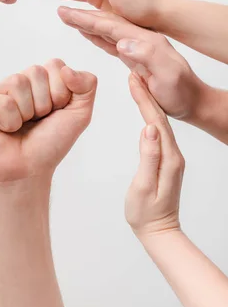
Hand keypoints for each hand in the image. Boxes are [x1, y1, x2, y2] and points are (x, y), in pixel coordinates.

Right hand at [0, 59, 96, 183]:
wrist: (29, 170)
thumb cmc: (50, 143)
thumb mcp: (80, 114)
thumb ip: (87, 85)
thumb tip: (66, 69)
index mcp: (40, 80)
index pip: (55, 65)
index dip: (61, 93)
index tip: (55, 112)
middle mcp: (18, 82)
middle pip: (36, 71)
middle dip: (44, 103)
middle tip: (36, 121)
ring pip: (18, 83)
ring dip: (26, 113)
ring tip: (21, 126)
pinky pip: (2, 102)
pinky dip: (9, 122)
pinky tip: (4, 130)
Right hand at [57, 6, 205, 120]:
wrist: (192, 101)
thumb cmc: (182, 92)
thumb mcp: (168, 75)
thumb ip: (147, 56)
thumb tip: (123, 42)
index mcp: (145, 42)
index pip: (110, 26)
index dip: (87, 19)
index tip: (67, 12)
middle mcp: (139, 41)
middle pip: (105, 24)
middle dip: (82, 16)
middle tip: (60, 10)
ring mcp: (135, 49)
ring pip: (106, 32)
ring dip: (86, 23)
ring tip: (68, 15)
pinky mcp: (133, 59)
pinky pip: (110, 43)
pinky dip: (95, 35)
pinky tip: (87, 32)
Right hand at [125, 74, 184, 237]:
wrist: (159, 232)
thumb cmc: (146, 213)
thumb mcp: (145, 186)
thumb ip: (149, 157)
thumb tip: (149, 129)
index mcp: (169, 158)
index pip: (155, 121)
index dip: (144, 99)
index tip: (133, 80)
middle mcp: (174, 155)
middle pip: (158, 118)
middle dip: (146, 95)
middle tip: (133, 74)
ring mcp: (171, 158)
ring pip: (158, 124)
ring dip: (148, 103)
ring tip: (137, 86)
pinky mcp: (166, 161)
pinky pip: (158, 133)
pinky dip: (150, 117)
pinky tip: (144, 112)